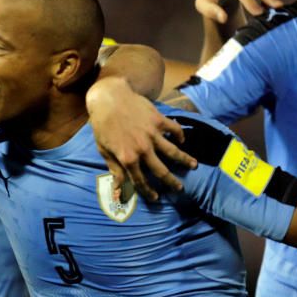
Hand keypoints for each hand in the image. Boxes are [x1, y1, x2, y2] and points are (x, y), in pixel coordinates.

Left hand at [87, 77, 196, 201]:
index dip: (148, 191)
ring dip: (185, 160)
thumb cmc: (102, 125)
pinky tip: (182, 141)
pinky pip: (175, 130)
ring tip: (193, 166)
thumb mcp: (103, 149)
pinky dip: (181, 135)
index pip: (140, 181)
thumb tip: (118, 189)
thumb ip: (114, 169)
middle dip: (171, 182)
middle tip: (179, 188)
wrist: (108, 99)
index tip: (155, 197)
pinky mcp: (158, 120)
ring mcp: (152, 134)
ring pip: (173, 152)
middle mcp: (142, 149)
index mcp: (127, 158)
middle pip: (161, 171)